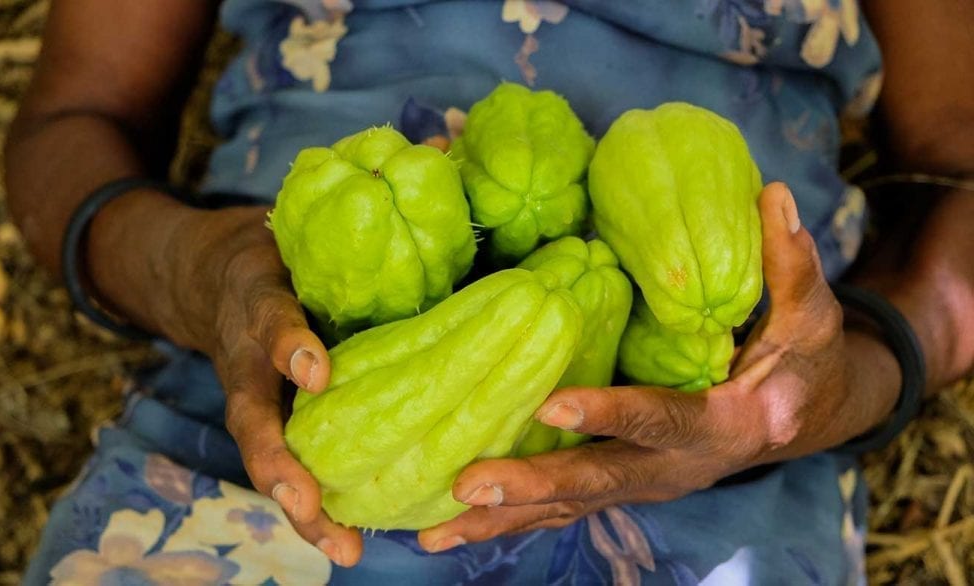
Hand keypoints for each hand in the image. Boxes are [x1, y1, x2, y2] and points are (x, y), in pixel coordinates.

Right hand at [166, 205, 364, 566]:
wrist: (206, 280)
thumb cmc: (271, 248)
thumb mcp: (299, 216)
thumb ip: (359, 193)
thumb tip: (438, 143)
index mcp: (258, 306)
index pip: (268, 326)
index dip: (288, 348)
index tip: (316, 371)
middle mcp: (248, 363)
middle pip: (252, 422)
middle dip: (281, 465)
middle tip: (311, 503)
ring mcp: (255, 401)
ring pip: (268, 460)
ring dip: (302, 507)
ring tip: (343, 550)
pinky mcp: (271, 423)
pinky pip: (291, 467)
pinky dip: (317, 505)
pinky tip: (354, 540)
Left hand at [417, 183, 902, 551]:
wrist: (801, 421)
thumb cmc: (804, 364)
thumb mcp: (811, 319)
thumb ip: (791, 267)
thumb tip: (772, 195)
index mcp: (722, 426)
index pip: (661, 419)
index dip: (610, 414)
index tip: (550, 405)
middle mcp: (674, 469)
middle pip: (597, 482)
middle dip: (531, 487)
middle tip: (466, 483)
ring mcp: (643, 483)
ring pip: (568, 509)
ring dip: (501, 520)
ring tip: (433, 532)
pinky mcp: (620, 483)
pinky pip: (561, 509)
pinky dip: (508, 520)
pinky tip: (452, 526)